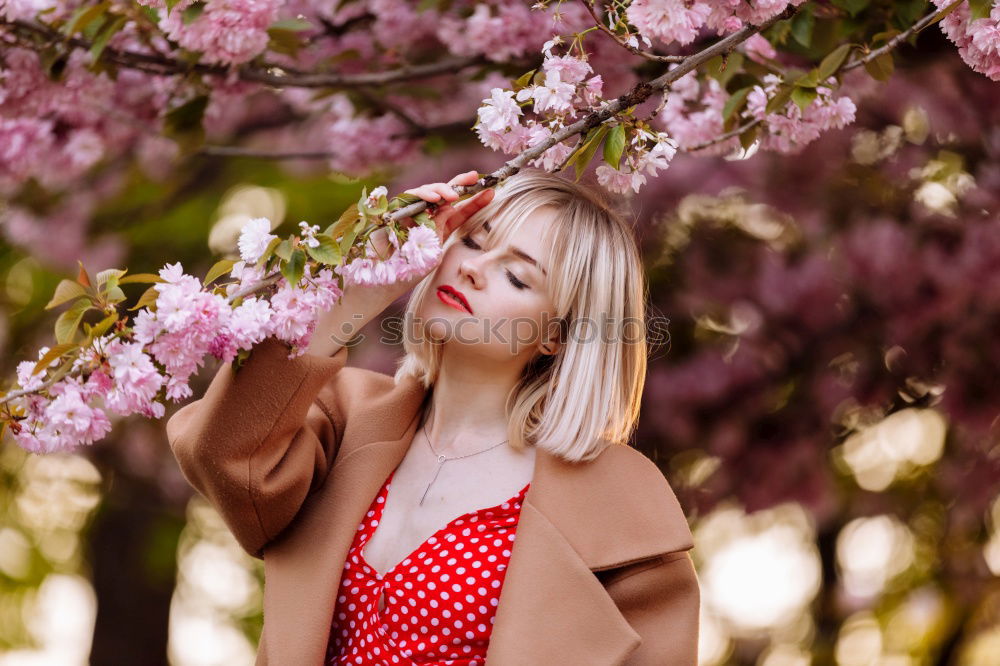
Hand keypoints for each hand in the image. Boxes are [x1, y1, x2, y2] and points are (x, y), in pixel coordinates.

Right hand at [368, 170, 494, 262]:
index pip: (460, 211)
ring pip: (428, 192)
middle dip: (460, 184)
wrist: (384, 279)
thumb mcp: (434, 250)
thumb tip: (451, 209)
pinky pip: (411, 197)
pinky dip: (423, 195)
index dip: (475, 201)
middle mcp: (427, 217)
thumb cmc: (409, 270)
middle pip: (445, 196)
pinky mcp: (396, 210)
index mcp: (439, 227)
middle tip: (474, 179)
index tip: (491, 191)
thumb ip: (442, 229)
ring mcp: (411, 212)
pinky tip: (434, 199)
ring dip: (442, 189)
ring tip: (453, 194)